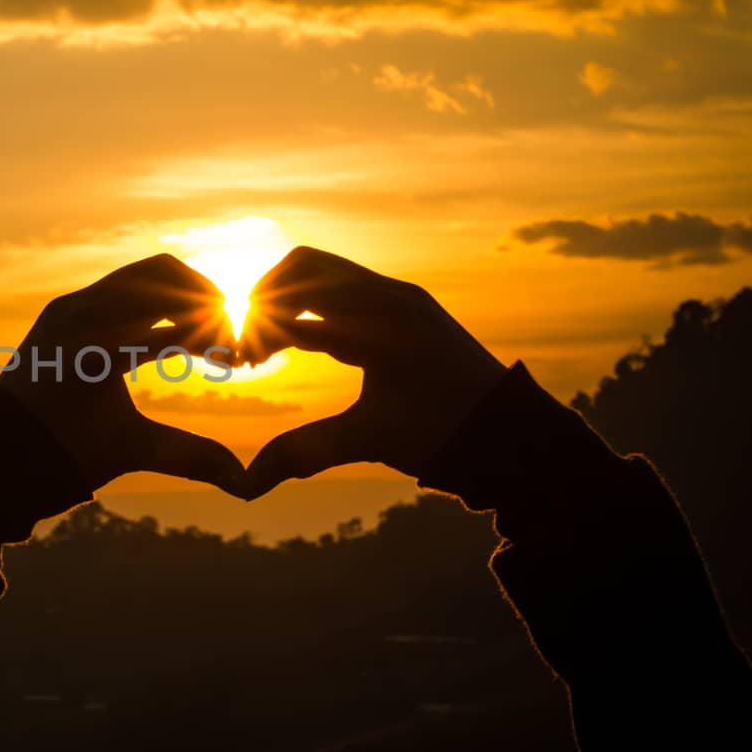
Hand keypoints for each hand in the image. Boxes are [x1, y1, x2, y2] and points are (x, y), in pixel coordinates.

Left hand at [0, 254, 248, 496]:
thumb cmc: (61, 453)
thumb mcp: (129, 450)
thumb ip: (190, 456)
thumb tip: (245, 484)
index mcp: (98, 348)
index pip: (177, 323)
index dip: (217, 339)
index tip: (240, 360)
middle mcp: (81, 315)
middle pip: (164, 276)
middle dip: (202, 300)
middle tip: (227, 336)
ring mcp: (68, 306)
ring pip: (141, 275)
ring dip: (177, 294)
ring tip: (205, 330)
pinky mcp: (62, 309)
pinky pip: (117, 285)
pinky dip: (150, 297)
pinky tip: (170, 330)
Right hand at [240, 247, 506, 495]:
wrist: (514, 431)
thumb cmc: (447, 433)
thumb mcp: (370, 440)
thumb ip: (304, 451)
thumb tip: (246, 485)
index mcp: (378, 319)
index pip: (295, 304)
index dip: (256, 332)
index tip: (237, 363)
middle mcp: (389, 296)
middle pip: (302, 266)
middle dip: (265, 300)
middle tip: (248, 348)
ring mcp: (400, 298)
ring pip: (324, 273)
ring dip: (289, 300)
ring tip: (269, 349)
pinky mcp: (408, 308)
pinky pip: (346, 287)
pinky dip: (315, 305)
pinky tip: (304, 344)